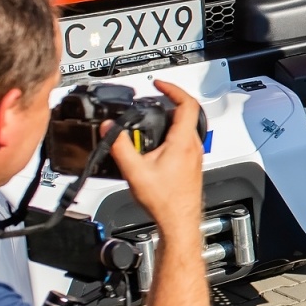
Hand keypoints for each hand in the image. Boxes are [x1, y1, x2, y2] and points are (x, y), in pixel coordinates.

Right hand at [111, 81, 205, 233]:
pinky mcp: (192, 164)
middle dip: (170, 101)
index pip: (187, 104)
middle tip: (155, 97)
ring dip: (171, 118)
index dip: (173, 89)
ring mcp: (195, 155)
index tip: (159, 85)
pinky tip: (157, 141)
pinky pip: (185, 140)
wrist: (178, 221)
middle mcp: (193, 146)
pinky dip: (172, 132)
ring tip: (153, 116)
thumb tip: (109, 129)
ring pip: (187, 127)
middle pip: (188, 113)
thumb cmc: (165, 201)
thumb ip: (120, 147)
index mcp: (183, 142)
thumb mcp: (135, 171)